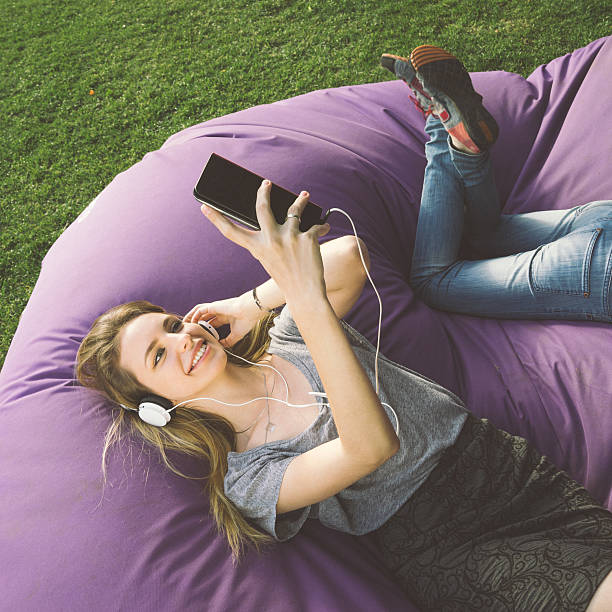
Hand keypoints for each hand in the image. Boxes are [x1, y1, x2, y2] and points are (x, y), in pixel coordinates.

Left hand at [183, 292, 263, 347]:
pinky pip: (200, 310)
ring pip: (200, 311)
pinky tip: (192, 322)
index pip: (212, 322)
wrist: (249, 311)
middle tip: (189, 330)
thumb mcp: (236, 335)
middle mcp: (220, 312)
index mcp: (225, 317)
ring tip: (186, 324)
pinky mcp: (213, 306)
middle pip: (204, 316)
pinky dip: (195, 315)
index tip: (201, 336)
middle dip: (197, 322)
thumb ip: (228, 341)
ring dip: (192, 317)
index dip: (206, 329)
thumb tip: (220, 347)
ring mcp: (216, 308)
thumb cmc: (246, 321)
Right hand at [200, 180, 330, 304]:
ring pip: (294, 209)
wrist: (305, 293)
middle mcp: (270, 240)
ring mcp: (289, 237)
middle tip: (266, 183)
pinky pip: (316, 225)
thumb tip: (276, 217)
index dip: (216, 219)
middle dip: (264, 192)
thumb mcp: (269, 259)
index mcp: (257, 248)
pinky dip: (322, 226)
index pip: (231, 232)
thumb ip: (268, 240)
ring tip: (303, 196)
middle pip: (262, 208)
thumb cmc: (287, 276)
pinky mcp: (307, 238)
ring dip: (300, 201)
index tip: (204, 207)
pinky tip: (324, 227)